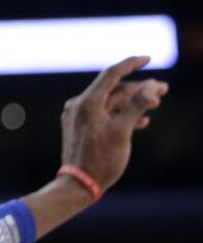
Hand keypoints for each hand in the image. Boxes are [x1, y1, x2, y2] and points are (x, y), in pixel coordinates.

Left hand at [60, 55, 167, 190]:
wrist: (78, 184)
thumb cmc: (101, 160)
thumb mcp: (123, 132)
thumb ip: (137, 106)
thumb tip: (151, 85)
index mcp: (87, 103)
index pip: (111, 74)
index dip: (131, 63)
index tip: (148, 58)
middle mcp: (78, 106)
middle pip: (113, 90)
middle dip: (140, 89)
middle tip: (164, 90)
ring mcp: (77, 116)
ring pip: (110, 102)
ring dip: (133, 103)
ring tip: (156, 106)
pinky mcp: (79, 127)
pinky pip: (103, 114)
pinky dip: (121, 115)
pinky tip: (141, 123)